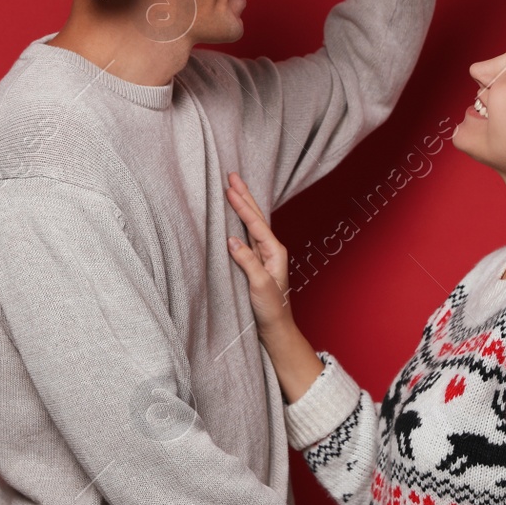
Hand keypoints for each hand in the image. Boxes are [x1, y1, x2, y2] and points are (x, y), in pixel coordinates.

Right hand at [224, 172, 292, 335]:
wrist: (275, 328)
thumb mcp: (260, 285)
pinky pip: (246, 236)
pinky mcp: (254, 263)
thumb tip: (232, 240)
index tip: (230, 189)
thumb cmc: (272, 309)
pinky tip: (234, 217)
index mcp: (275, 252)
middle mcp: (271, 250)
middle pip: (255, 217)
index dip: (242, 206)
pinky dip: (239, 222)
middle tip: (232, 176)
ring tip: (232, 188)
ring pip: (250, 224)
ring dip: (242, 206)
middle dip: (244, 196)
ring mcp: (262, 256)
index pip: (256, 224)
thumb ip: (247, 262)